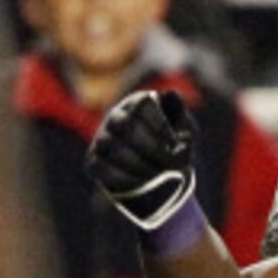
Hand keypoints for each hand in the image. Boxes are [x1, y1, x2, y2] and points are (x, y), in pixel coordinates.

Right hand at [86, 90, 195, 231]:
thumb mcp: (183, 130)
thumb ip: (178, 114)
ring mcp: (102, 139)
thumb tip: (172, 94)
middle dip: (152, 147)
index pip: (143, 105)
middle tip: (170, 163)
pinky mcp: (94, 161)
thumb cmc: (172, 145)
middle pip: (127, 126)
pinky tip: (143, 184)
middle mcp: (116, 117)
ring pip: (114, 148)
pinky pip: (103, 168)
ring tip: (159, 175)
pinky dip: (126, 178)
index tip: (175, 142)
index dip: (161, 125)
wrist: (159, 176)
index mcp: (138, 103)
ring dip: (141, 165)